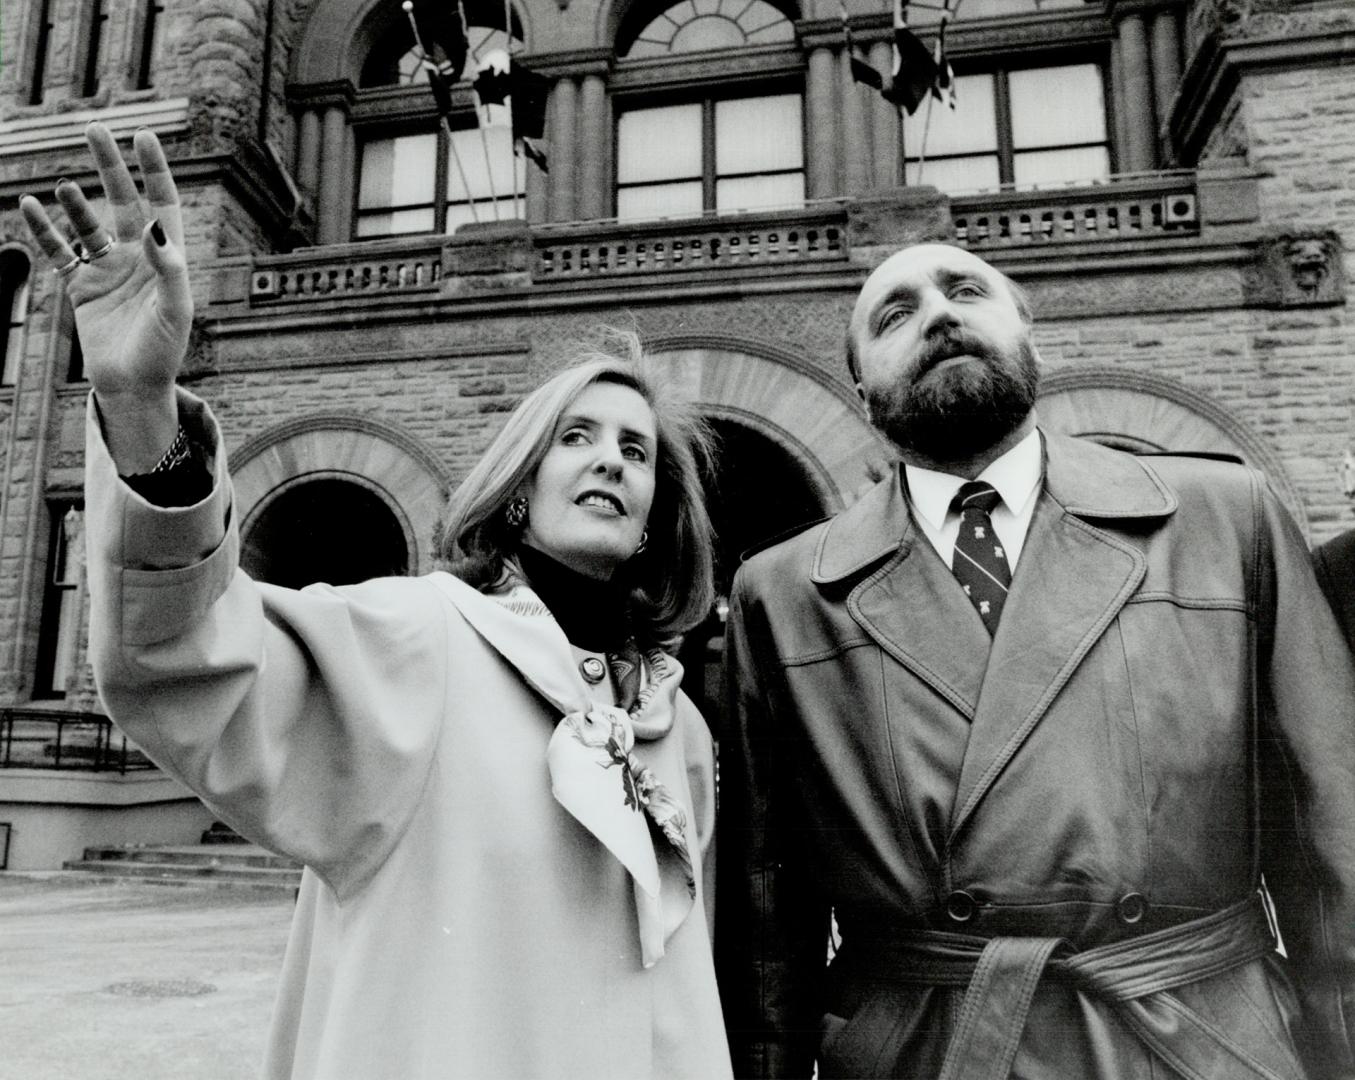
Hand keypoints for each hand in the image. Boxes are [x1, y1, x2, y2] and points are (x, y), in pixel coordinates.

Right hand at [19, 122, 190, 471]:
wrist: (133, 386)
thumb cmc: (163, 352)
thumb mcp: (174, 311)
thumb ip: (169, 270)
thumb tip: (155, 226)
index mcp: (166, 260)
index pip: (162, 204)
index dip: (154, 170)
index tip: (141, 136)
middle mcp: (137, 258)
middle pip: (122, 202)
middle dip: (110, 167)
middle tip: (94, 130)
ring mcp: (107, 269)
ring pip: (87, 224)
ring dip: (74, 203)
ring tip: (61, 187)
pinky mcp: (81, 286)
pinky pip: (59, 251)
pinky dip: (44, 229)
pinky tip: (30, 206)